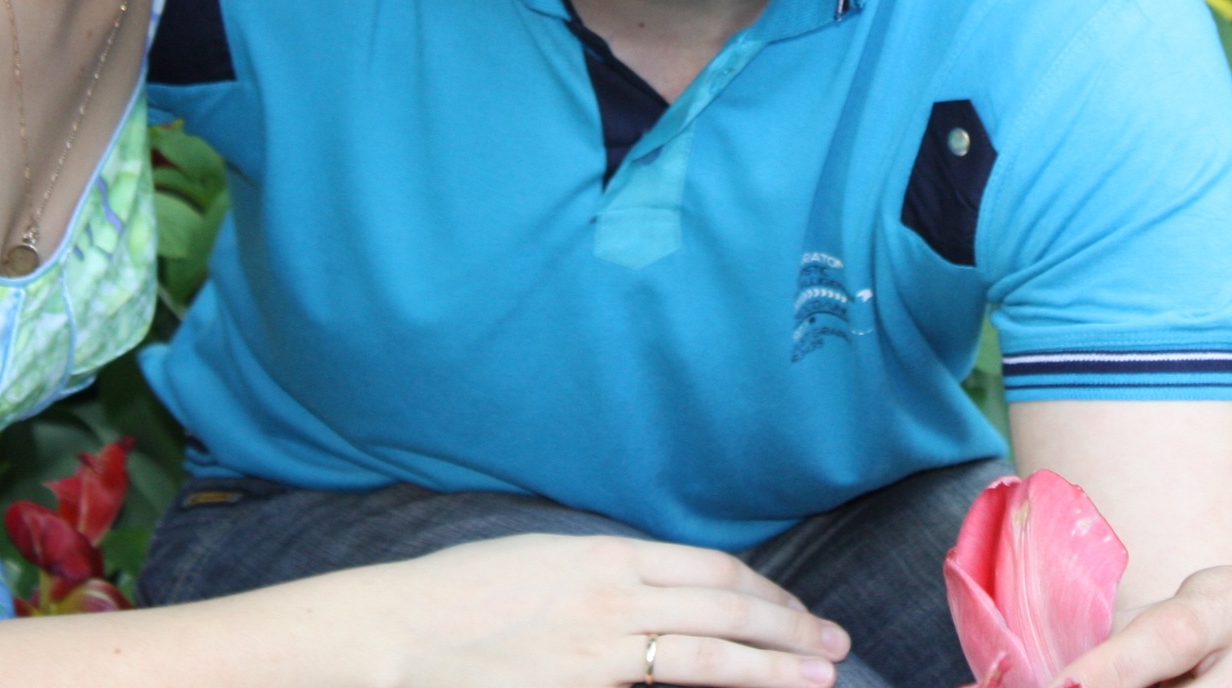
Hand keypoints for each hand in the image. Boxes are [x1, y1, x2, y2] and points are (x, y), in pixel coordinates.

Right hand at [349, 532, 850, 687]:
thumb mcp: (541, 561)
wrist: (397, 634)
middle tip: (834, 647)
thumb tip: (655, 593)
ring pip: (711, 654)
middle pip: (726, 608)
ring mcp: (599, 649)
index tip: (795, 612)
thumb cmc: (457, 598)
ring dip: (773, 667)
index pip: (711, 570)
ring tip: (819, 676)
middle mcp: (612, 596)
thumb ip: (602, 575)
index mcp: (604, 555)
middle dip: (789, 628)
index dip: (763, 592)